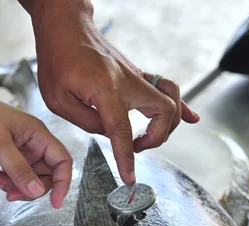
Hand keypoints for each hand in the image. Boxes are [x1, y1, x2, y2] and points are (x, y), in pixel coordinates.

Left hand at [0, 78, 72, 208]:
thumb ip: (19, 170)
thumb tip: (37, 192)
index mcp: (39, 135)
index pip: (62, 162)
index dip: (62, 183)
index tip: (54, 203)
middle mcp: (34, 143)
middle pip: (47, 174)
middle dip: (31, 188)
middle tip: (12, 194)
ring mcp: (21, 149)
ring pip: (30, 177)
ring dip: (16, 186)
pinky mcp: (8, 154)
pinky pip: (16, 174)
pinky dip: (6, 180)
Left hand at [30, 6, 199, 184]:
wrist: (66, 26)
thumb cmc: (57, 59)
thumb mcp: (58, 99)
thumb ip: (87, 122)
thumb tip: (111, 135)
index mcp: (105, 89)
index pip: (122, 131)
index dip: (127, 158)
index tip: (129, 177)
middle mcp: (128, 81)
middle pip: (163, 112)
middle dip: (156, 137)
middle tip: (137, 146)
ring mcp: (136, 75)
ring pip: (172, 98)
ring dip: (170, 123)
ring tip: (153, 137)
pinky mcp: (137, 73)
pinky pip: (167, 88)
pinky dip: (182, 105)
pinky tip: (191, 118)